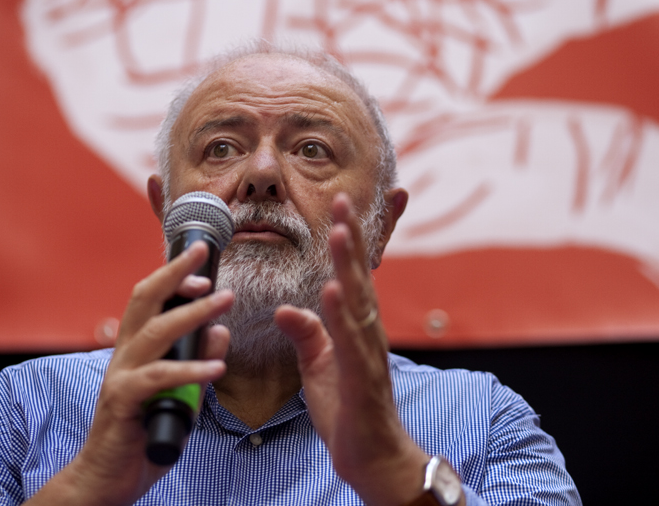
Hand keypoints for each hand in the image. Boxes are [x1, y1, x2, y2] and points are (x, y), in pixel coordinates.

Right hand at [26, 241, 231, 505]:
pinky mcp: (123, 402)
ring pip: (156, 332)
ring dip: (193, 313)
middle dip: (175, 274)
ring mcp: (121, 376)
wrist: (106, 477)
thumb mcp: (181, 394)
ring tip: (225, 301)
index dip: (172, 277)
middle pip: (145, 301)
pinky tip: (217, 367)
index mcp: (135, 348)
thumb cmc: (142, 432)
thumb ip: (198, 364)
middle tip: (203, 257)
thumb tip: (220, 333)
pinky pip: (158, 378)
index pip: (149, 300)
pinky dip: (190, 370)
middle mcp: (124, 355)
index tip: (202, 265)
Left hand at [275, 193, 432, 505]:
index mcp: (355, 328)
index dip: (347, 242)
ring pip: (359, 301)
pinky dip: (342, 315)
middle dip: (351, 237)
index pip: (351, 276)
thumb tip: (287, 308)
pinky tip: (334, 290)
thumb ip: (307, 334)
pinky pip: (351, 342)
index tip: (339, 207)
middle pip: (359, 278)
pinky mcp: (363, 379)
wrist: (371, 458)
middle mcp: (367, 333)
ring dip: (350, 266)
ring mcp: (368, 354)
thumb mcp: (319, 367)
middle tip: (342, 200)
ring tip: (341, 231)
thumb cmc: (348, 410)